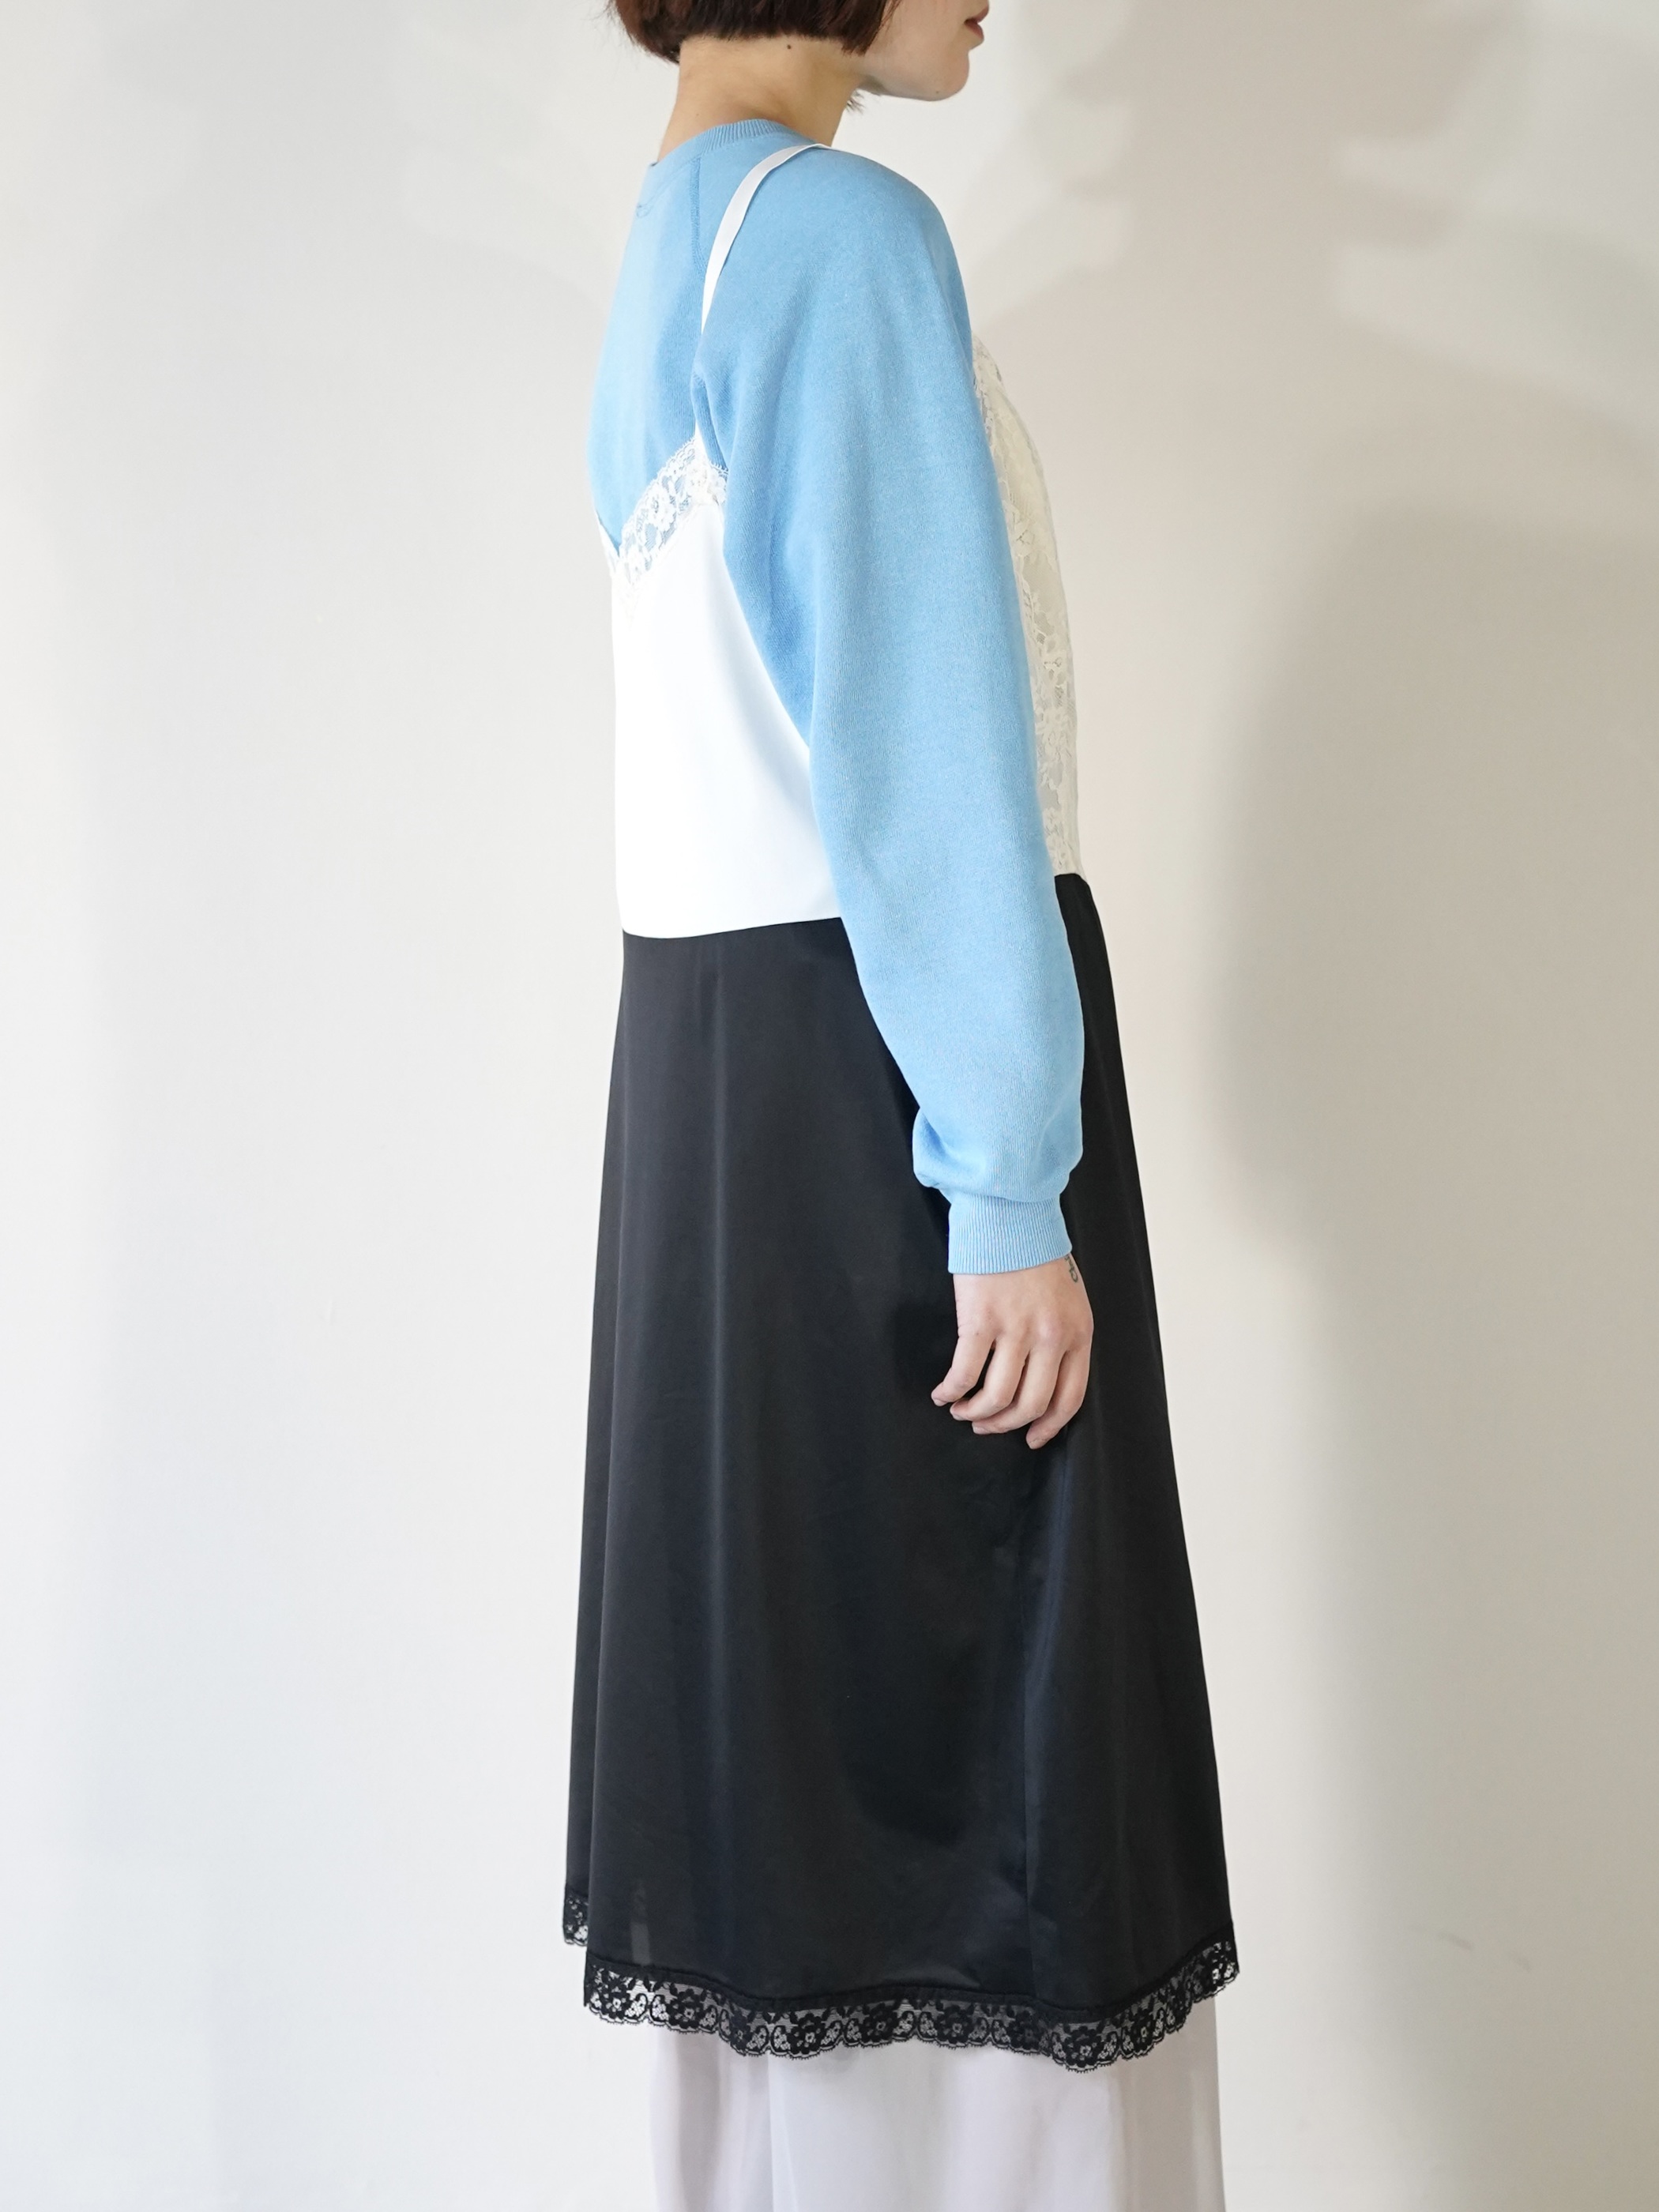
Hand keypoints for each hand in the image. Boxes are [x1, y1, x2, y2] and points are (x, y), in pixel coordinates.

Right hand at [932, 1253, 1093, 1448]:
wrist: (1010, 1214)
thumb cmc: (1036, 1253)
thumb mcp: (1068, 1298)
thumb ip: (1062, 1337)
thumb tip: (1040, 1379)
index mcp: (1077, 1333)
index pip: (1069, 1399)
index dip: (1048, 1427)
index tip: (1031, 1439)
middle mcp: (1050, 1337)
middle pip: (1030, 1404)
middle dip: (1005, 1424)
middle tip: (986, 1425)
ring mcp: (1015, 1330)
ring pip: (997, 1396)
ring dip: (976, 1412)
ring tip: (962, 1411)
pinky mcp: (980, 1321)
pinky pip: (965, 1372)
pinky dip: (951, 1390)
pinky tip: (943, 1393)